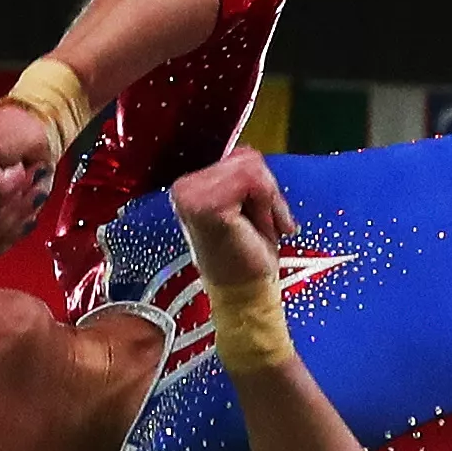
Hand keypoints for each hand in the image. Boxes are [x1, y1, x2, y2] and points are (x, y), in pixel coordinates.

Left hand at [0, 99, 65, 287]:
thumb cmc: (16, 179)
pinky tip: (15, 167)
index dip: (5, 238)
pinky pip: (1, 192)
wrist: (29, 133)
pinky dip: (19, 181)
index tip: (14, 215)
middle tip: (21, 196)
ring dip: (20, 200)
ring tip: (20, 181)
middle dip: (14, 220)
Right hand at [170, 148, 297, 298]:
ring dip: (267, 202)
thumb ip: (243, 174)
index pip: (240, 157)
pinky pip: (254, 182)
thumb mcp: (246, 205)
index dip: (261, 187)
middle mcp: (184, 187)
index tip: (260, 218)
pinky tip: (259, 231)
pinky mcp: (206, 204)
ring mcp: (191, 194)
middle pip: (248, 158)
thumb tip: (250, 153)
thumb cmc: (247, 257)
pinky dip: (267, 207)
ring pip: (253, 168)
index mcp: (190, 186)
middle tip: (260, 227)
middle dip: (266, 193)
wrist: (243, 296)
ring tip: (258, 230)